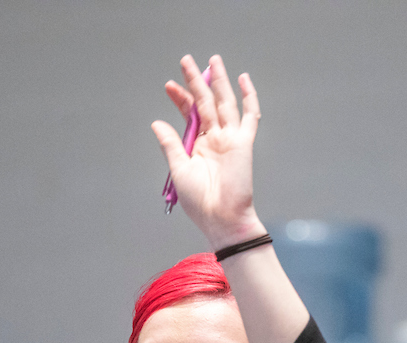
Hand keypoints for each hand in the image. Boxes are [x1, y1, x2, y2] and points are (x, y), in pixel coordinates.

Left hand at [152, 55, 265, 248]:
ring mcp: (230, 139)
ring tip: (213, 60)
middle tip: (186, 60)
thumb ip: (171, 144)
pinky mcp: (244, 143)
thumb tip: (156, 123)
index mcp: (198, 145)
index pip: (190, 114)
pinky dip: (249, 97)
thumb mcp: (179, 169)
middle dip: (196, 81)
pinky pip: (249, 116)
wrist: (221, 218)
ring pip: (225, 103)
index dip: (180, 98)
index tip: (169, 85)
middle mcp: (214, 139)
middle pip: (206, 102)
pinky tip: (243, 79)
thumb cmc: (199, 201)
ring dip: (219, 81)